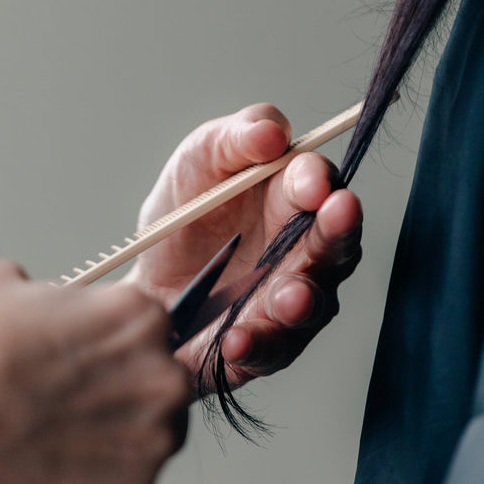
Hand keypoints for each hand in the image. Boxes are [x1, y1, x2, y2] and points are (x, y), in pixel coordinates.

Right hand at [0, 261, 190, 483]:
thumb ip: (47, 292)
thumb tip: (42, 298)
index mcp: (141, 318)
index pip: (145, 333)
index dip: (107, 350)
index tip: (76, 365)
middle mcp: (164, 380)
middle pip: (156, 390)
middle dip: (118, 400)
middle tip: (63, 410)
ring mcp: (152, 447)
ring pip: (143, 446)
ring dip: (108, 448)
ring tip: (49, 447)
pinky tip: (43, 480)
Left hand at [127, 104, 361, 386]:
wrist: (144, 287)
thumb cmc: (183, 220)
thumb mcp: (197, 162)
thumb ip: (236, 138)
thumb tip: (272, 132)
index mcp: (293, 199)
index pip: (322, 185)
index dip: (320, 182)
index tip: (310, 183)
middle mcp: (305, 251)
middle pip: (337, 243)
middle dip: (338, 231)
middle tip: (337, 215)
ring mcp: (290, 302)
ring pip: (315, 303)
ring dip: (303, 299)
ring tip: (285, 298)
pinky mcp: (266, 347)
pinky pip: (270, 350)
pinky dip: (256, 344)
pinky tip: (236, 339)